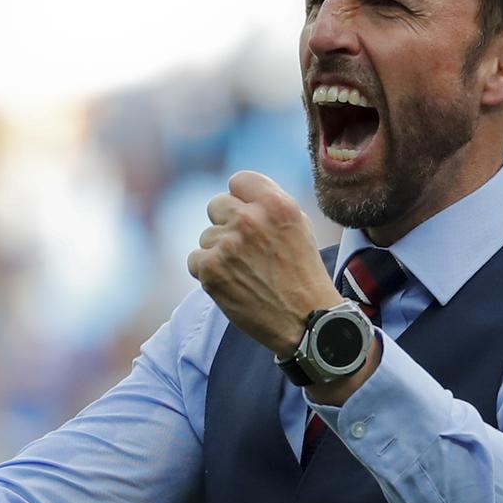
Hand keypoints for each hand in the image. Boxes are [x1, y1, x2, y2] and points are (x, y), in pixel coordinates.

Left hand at [187, 171, 342, 355]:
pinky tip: (231, 283)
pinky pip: (196, 259)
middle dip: (226, 223)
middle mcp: (250, 219)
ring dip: (219, 252)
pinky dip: (208, 272)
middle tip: (244, 248)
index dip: (242, 199)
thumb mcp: (299, 226)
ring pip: (206, 236)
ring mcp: (228, 244)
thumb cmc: (304, 274)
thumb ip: (269, 205)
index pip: (238, 181)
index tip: (248, 215)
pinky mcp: (210, 269)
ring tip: (244, 272)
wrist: (306, 321)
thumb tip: (239, 195)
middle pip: (216, 205)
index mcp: (276, 204)